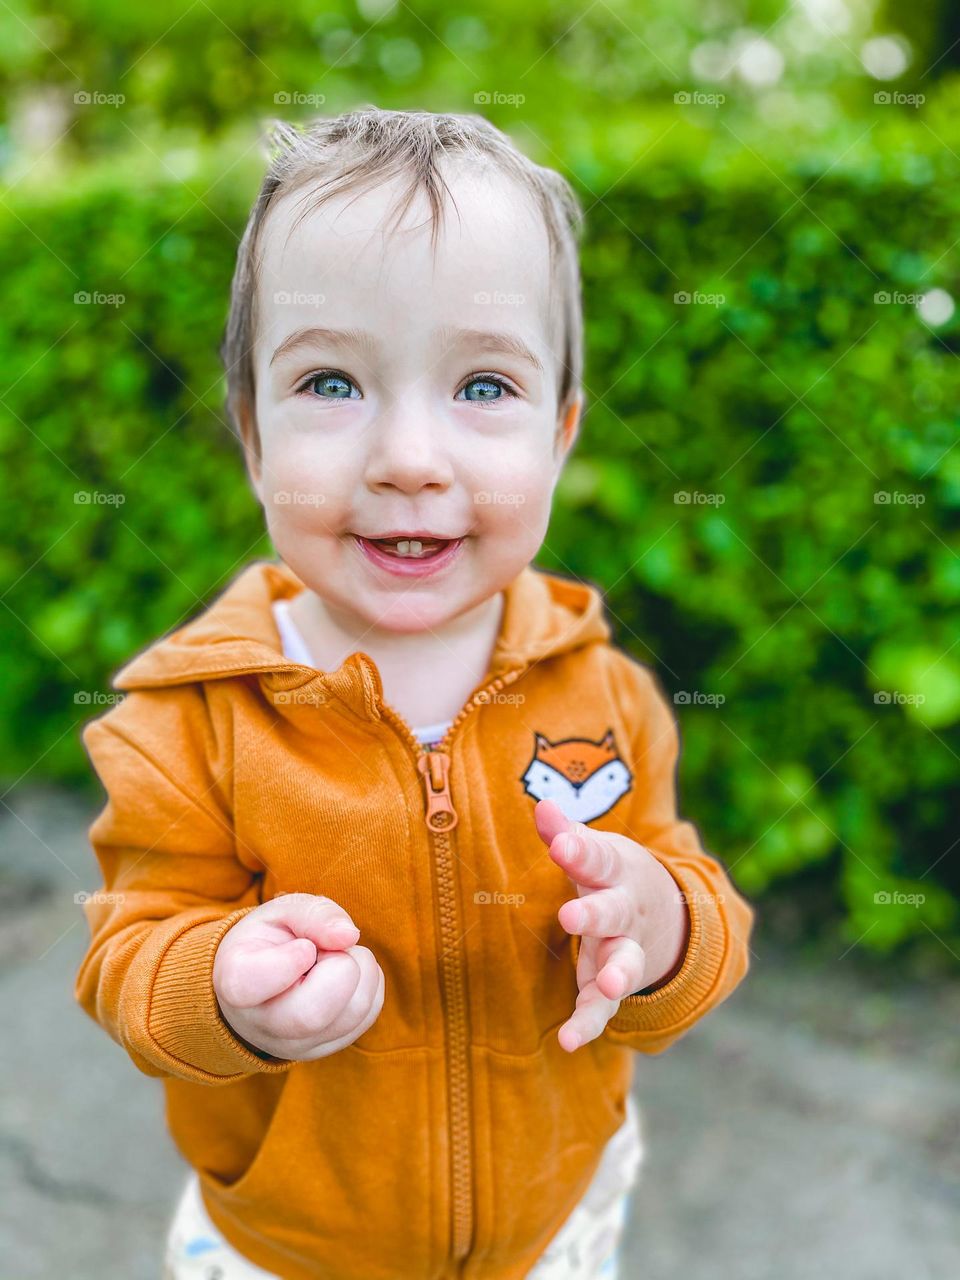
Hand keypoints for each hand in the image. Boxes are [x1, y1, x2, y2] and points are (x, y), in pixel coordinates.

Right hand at [213, 893, 384, 1061]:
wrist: (260, 979)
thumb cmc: (268, 941)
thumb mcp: (280, 912)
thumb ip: (311, 914)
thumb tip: (349, 935)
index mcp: (236, 983)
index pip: (256, 983)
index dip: (292, 957)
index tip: (303, 946)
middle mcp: (262, 1026)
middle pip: (313, 1014)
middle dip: (339, 965)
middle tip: (327, 950)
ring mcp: (296, 1045)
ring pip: (354, 1012)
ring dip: (361, 968)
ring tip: (334, 958)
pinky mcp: (326, 1048)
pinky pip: (368, 1013)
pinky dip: (368, 982)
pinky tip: (342, 975)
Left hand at [534, 799, 689, 1052]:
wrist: (666, 914)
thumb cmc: (613, 875)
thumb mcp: (596, 852)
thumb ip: (566, 834)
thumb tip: (541, 804)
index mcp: (616, 872)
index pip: (598, 857)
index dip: (579, 849)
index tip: (559, 841)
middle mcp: (624, 912)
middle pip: (614, 912)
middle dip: (595, 914)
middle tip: (571, 916)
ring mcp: (623, 951)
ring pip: (624, 964)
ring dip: (616, 976)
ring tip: (606, 985)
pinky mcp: (610, 986)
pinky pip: (602, 1007)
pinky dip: (588, 1024)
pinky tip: (568, 1041)